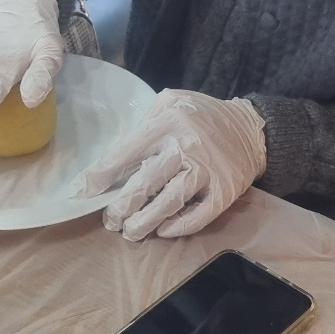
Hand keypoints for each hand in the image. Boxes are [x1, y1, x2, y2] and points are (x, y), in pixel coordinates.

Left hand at [74, 90, 266, 241]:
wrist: (252, 128)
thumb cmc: (202, 116)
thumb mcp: (172, 101)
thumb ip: (144, 121)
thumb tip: (113, 155)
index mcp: (168, 122)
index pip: (127, 152)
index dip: (101, 175)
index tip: (82, 191)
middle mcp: (186, 145)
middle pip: (146, 181)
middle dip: (122, 206)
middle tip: (110, 220)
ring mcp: (207, 169)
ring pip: (170, 201)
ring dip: (146, 221)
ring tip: (130, 232)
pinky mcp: (224, 191)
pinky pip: (199, 215)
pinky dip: (180, 226)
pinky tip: (163, 231)